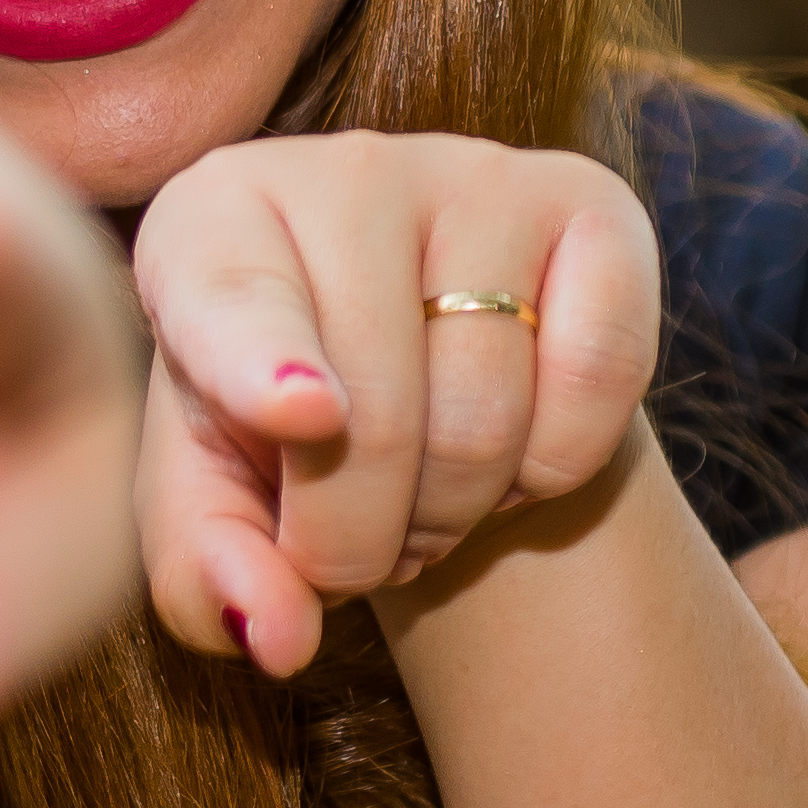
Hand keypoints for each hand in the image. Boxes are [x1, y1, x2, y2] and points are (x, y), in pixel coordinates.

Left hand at [129, 132, 661, 678]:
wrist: (415, 372)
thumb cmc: (280, 435)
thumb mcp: (212, 502)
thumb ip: (209, 572)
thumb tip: (278, 636)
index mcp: (209, 221)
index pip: (230, 301)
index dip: (263, 367)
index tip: (304, 418)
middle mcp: (340, 170)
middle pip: (375, 420)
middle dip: (365, 542)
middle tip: (358, 554)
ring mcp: (473, 171)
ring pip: (485, 418)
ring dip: (455, 514)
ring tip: (422, 497)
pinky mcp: (590, 198)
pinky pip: (598, 377)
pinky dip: (559, 465)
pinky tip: (512, 445)